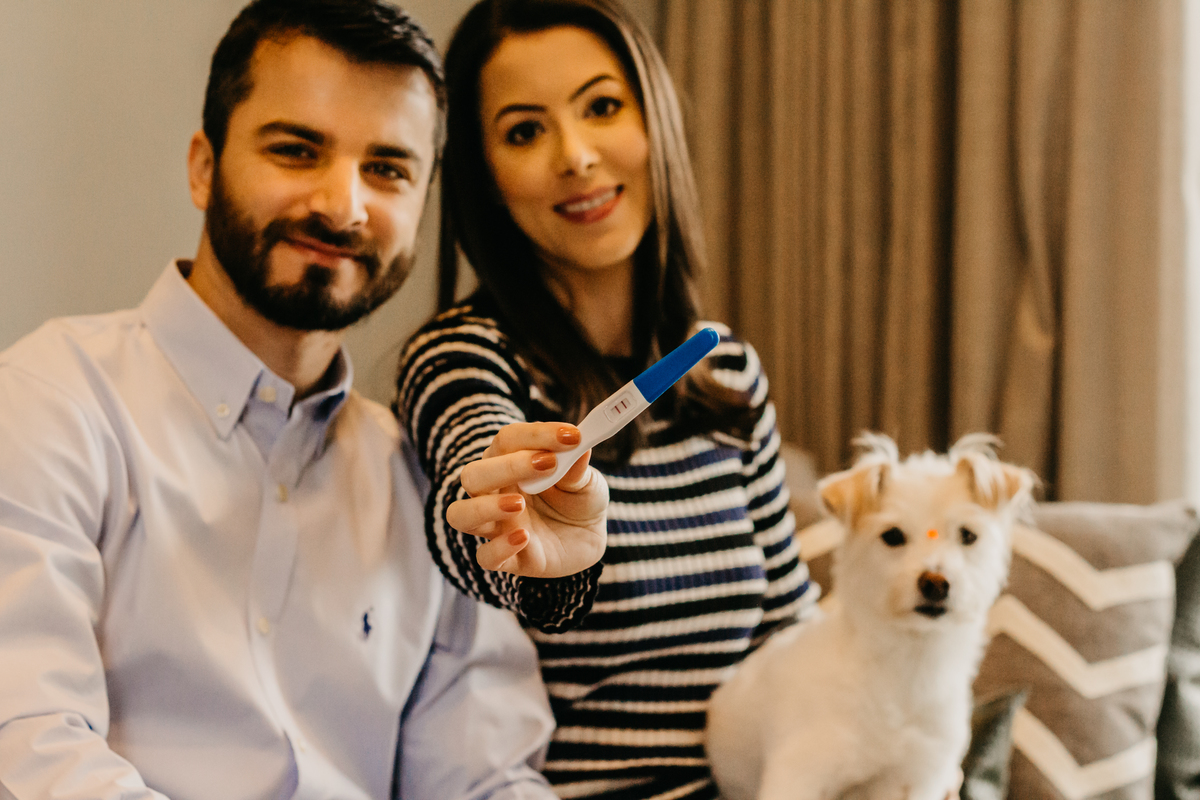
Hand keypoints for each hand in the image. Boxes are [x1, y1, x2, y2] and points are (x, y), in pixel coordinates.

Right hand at [448, 422, 607, 576]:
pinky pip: (485, 557)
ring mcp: (498, 526)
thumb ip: (577, 467)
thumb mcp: (587, 481)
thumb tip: (578, 445)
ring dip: (485, 507)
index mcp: (510, 463)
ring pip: (461, 515)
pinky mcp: (508, 558)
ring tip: (519, 504)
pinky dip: (499, 548)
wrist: (591, 539)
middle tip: (547, 463)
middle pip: (473, 475)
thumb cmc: (580, 500)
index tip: (572, 436)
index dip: (537, 435)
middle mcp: (495, 493)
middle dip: (506, 467)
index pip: (507, 440)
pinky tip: (524, 538)